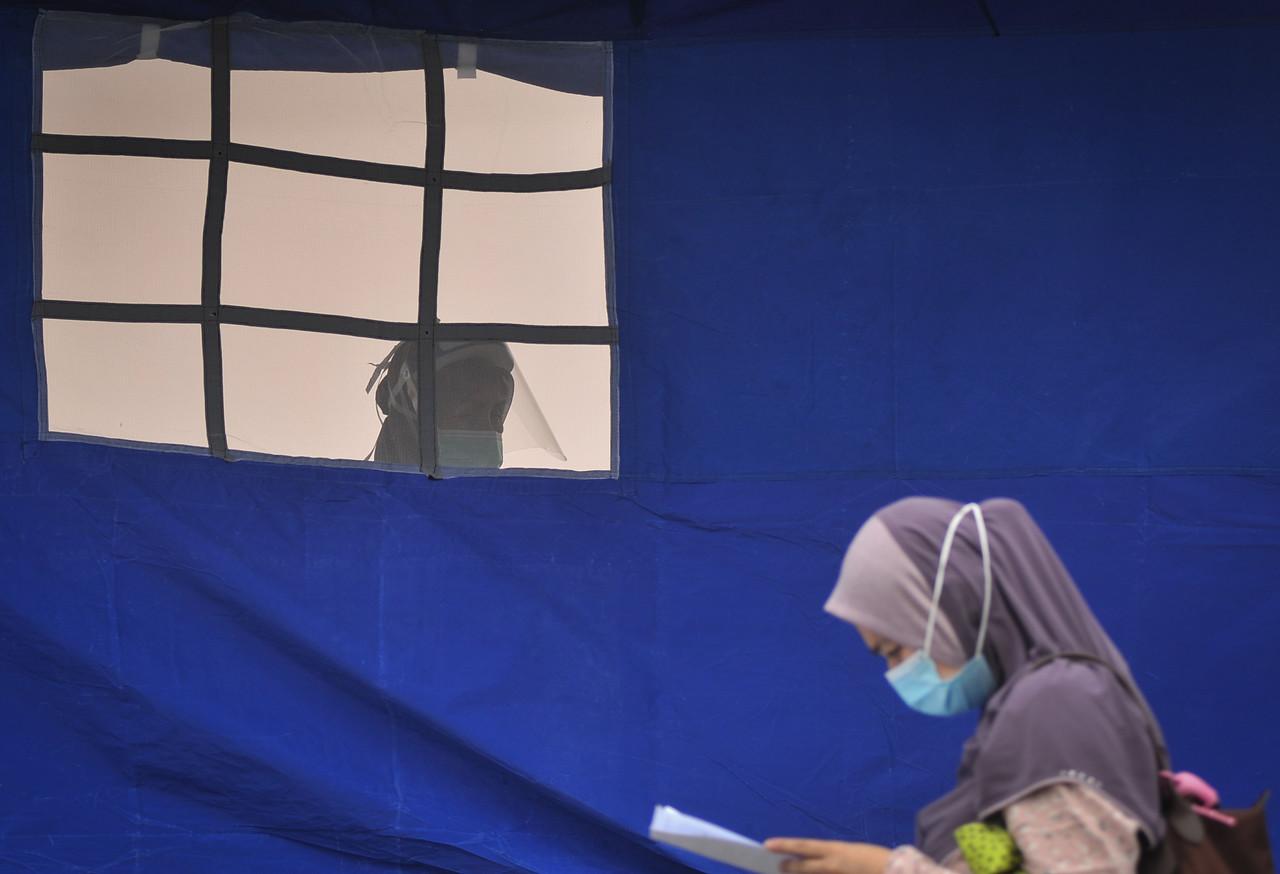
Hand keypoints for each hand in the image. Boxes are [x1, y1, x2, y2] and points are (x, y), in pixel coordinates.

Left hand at [763, 838, 892, 873]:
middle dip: (789, 867)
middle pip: (804, 867)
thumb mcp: (851, 853)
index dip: (785, 845)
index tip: (767, 844)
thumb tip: (817, 861)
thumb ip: (832, 858)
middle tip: (779, 866)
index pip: (804, 846)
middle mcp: (833, 865)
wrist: (897, 872)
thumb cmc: (875, 859)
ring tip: (793, 872)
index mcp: (835, 851)